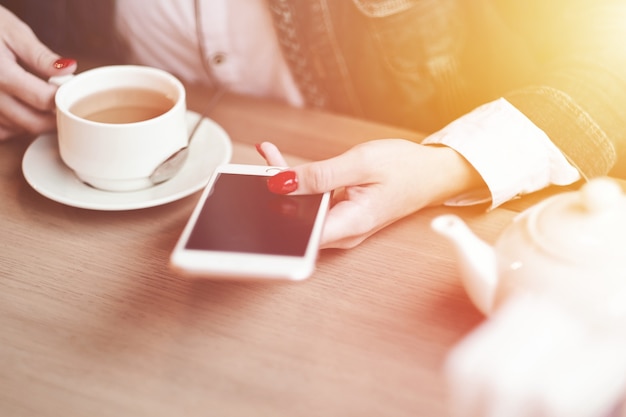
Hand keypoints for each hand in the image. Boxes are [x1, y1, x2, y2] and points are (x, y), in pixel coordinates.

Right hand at [0, 6, 76, 139]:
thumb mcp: (13, 31)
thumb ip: (41, 56)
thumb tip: (70, 69)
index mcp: (0, 73)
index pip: (44, 100)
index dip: (63, 100)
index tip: (71, 93)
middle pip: (32, 123)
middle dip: (54, 119)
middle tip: (63, 106)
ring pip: (16, 130)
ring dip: (34, 123)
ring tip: (40, 104)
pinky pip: (0, 131)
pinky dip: (13, 127)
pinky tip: (18, 110)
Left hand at [256, 139, 484, 248]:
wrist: (433, 173)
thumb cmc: (406, 168)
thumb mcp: (361, 163)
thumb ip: (320, 175)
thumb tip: (280, 183)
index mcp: (350, 224)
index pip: (300, 237)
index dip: (274, 221)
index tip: (256, 198)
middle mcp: (343, 232)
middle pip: (296, 223)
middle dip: (274, 194)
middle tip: (261, 165)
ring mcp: (342, 226)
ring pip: (303, 211)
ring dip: (285, 185)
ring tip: (270, 157)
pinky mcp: (342, 216)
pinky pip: (314, 204)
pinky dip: (300, 184)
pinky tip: (285, 164)